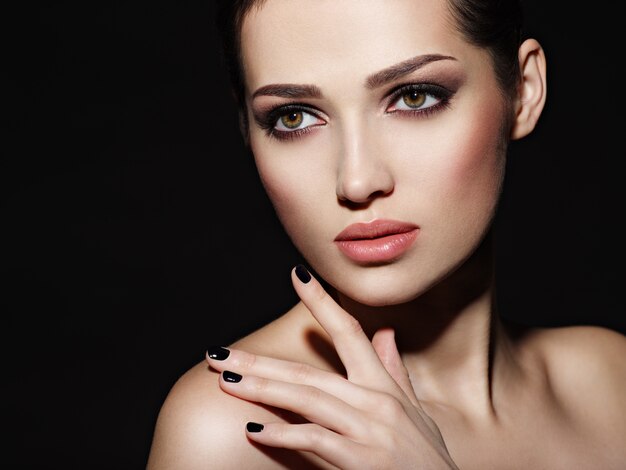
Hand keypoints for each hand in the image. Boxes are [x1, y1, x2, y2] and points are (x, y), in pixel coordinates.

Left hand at [206, 265, 458, 468]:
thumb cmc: (427, 458)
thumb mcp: (415, 411)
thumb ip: (395, 371)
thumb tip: (385, 332)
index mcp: (383, 385)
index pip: (349, 332)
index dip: (322, 302)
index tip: (297, 276)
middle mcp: (376, 401)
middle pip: (309, 371)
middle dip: (260, 362)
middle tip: (220, 353)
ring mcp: (370, 430)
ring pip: (307, 398)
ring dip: (263, 389)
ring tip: (228, 380)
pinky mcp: (364, 460)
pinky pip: (316, 440)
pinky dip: (284, 434)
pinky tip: (255, 430)